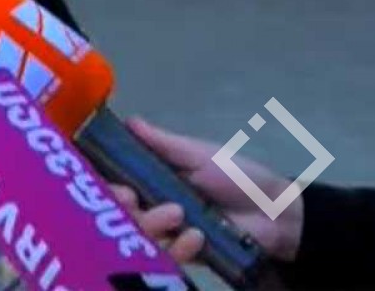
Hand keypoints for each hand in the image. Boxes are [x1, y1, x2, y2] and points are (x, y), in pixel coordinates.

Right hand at [115, 116, 304, 263]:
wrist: (274, 213)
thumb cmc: (236, 176)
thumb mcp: (198, 154)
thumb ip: (162, 143)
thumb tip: (128, 120)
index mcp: (152, 175)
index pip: (115, 177)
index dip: (102, 179)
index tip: (100, 178)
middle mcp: (152, 202)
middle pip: (119, 208)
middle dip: (120, 203)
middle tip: (131, 199)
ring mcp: (166, 230)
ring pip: (137, 232)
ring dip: (150, 222)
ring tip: (176, 215)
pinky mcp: (182, 254)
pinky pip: (165, 255)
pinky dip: (178, 246)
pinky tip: (196, 236)